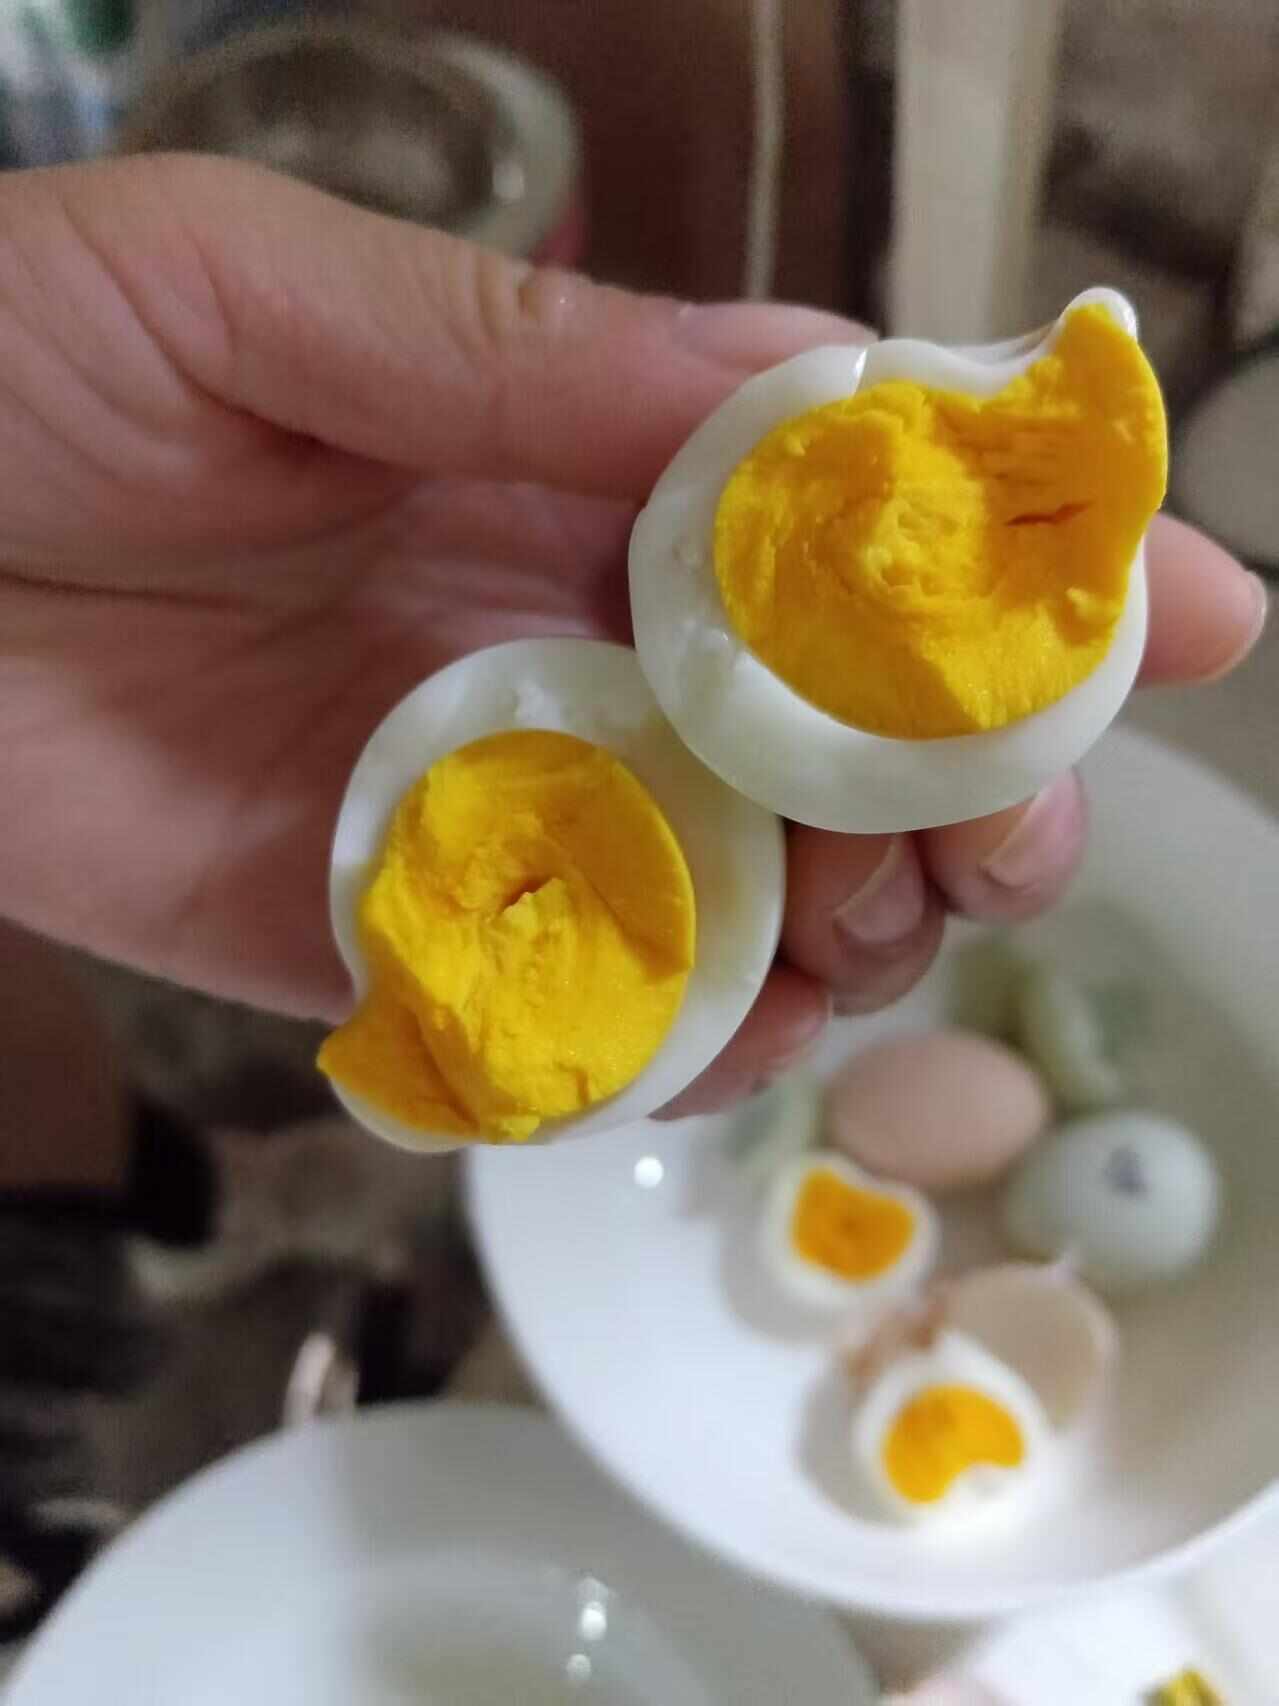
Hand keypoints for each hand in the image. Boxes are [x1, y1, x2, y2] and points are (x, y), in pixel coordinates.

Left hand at [0, 155, 1264, 1114]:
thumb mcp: (253, 297)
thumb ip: (510, 352)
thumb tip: (792, 382)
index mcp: (550, 460)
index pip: (833, 516)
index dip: (1016, 561)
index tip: (1188, 615)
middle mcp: (554, 633)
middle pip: (828, 729)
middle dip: (964, 783)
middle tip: (1013, 834)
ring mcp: (487, 795)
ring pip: (737, 884)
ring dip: (849, 925)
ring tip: (885, 938)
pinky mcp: (383, 934)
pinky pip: (577, 1010)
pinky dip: (681, 1039)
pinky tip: (741, 1033)